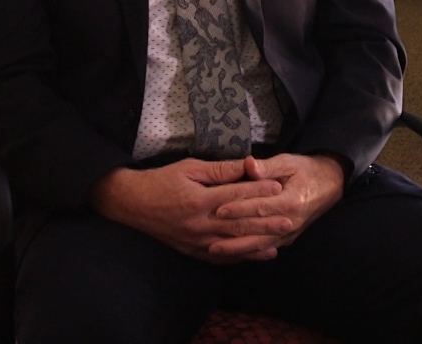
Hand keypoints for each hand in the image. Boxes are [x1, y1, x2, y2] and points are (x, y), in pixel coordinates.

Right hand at [89, 158, 291, 263]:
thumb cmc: (161, 180)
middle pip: (239, 224)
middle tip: (289, 220)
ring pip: (232, 245)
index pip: (236, 196)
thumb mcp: (189, 167)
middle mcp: (200, 224)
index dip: (259, 191)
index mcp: (200, 201)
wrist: (132, 204)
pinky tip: (254, 255)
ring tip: (279, 242)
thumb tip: (245, 165)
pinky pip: (219, 257)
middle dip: (265, 222)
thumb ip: (219, 170)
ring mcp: (196, 241)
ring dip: (256, 244)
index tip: (280, 187)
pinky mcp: (192, 251)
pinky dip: (238, 257)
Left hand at [209, 154, 346, 260]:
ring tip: (214, 250)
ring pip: (260, 245)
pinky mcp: (288, 239)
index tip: (218, 210)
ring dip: (237, 249)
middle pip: (258, 231)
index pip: (260, 207)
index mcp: (291, 200)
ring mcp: (290, 233)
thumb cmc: (306, 170)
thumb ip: (267, 166)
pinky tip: (232, 255)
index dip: (239, 208)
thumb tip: (248, 164)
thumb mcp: (289, 162)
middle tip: (208, 237)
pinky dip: (248, 253)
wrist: (329, 185)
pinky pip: (266, 248)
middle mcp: (291, 221)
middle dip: (232, 235)